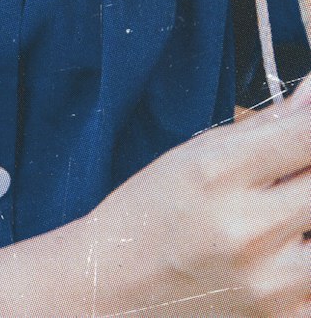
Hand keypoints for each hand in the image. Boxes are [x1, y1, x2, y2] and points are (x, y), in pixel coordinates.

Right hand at [87, 78, 310, 316]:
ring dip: (310, 217)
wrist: (119, 286)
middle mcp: (248, 228)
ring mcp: (268, 282)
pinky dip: (304, 264)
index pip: (307, 135)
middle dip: (309, 172)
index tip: (309, 125)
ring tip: (288, 213)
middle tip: (291, 174)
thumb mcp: (198, 153)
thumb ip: (268, 126)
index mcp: (220, 172)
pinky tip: (281, 254)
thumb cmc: (152, 212)